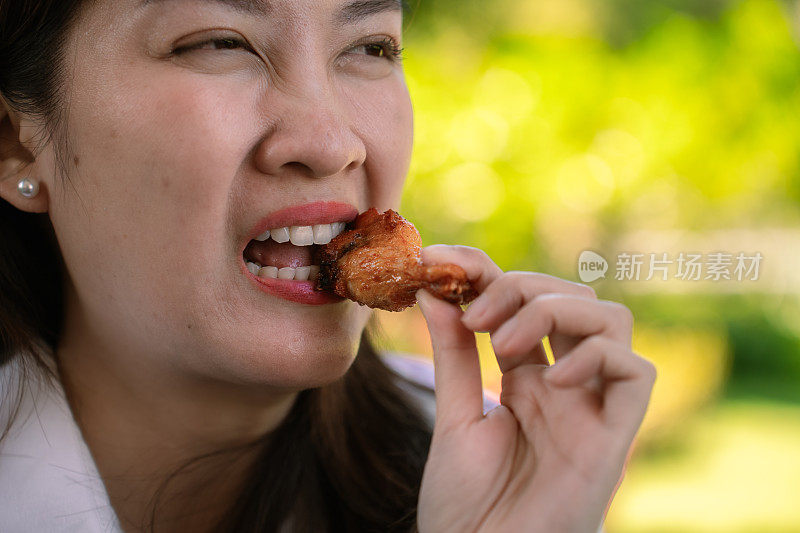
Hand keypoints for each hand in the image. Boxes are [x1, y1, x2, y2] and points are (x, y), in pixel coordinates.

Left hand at [415, 245, 655, 532]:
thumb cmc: (466, 504)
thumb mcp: (454, 414)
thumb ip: (453, 353)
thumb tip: (433, 289)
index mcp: (526, 376)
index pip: (521, 301)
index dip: (485, 270)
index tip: (437, 260)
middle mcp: (563, 383)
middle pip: (569, 296)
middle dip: (520, 288)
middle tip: (476, 314)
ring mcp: (590, 407)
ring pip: (610, 318)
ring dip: (556, 311)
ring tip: (506, 343)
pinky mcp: (613, 437)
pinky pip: (636, 372)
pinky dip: (598, 356)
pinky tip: (553, 377)